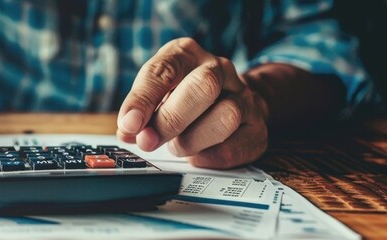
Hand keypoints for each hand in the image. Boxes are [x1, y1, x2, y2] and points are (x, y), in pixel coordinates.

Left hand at [117, 38, 268, 168]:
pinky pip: (239, 145)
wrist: (230, 99)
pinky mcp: (257, 127)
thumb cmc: (182, 96)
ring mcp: (243, 96)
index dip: (144, 99)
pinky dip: (212, 157)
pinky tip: (197, 156)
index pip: (165, 70)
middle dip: (170, 120)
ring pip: (225, 116)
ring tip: (177, 147)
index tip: (130, 124)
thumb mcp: (156, 95)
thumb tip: (129, 131)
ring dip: (193, 140)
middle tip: (149, 141)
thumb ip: (141, 112)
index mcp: (187, 54)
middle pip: (203, 87)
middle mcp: (218, 69)